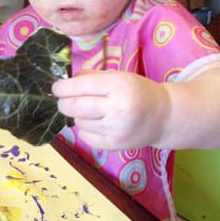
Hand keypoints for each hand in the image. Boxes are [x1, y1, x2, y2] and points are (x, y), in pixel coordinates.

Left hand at [53, 70, 169, 149]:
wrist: (163, 116)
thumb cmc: (137, 92)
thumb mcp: (118, 76)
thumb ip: (92, 76)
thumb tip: (65, 81)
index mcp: (118, 85)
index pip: (80, 86)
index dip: (62, 88)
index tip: (56, 89)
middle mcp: (117, 108)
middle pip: (75, 107)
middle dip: (63, 103)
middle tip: (63, 101)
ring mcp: (116, 129)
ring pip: (79, 123)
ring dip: (77, 116)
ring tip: (89, 111)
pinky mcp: (115, 144)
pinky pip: (86, 138)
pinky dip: (84, 130)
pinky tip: (94, 123)